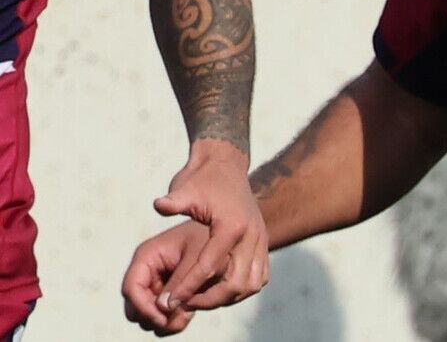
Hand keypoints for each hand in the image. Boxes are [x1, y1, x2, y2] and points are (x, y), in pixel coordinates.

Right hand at [123, 222, 206, 335]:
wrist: (225, 230)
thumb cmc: (210, 236)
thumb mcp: (198, 257)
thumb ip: (181, 281)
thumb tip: (164, 307)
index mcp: (147, 255)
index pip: (132, 288)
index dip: (144, 307)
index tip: (163, 319)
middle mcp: (147, 270)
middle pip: (135, 306)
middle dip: (154, 316)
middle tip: (178, 320)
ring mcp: (155, 281)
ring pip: (149, 312)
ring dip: (165, 319)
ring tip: (187, 314)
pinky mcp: (167, 290)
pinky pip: (162, 312)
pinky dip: (173, 317)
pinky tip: (189, 313)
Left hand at [150, 144, 268, 311]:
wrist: (226, 165)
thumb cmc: (203, 179)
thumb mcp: (186, 188)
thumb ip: (173, 201)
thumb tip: (159, 205)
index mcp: (233, 225)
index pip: (209, 266)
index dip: (186, 286)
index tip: (167, 301)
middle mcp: (253, 235)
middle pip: (235, 283)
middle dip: (208, 299)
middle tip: (184, 304)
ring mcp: (261, 239)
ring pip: (252, 284)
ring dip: (227, 297)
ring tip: (200, 299)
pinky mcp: (263, 243)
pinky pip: (260, 276)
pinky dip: (242, 289)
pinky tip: (219, 290)